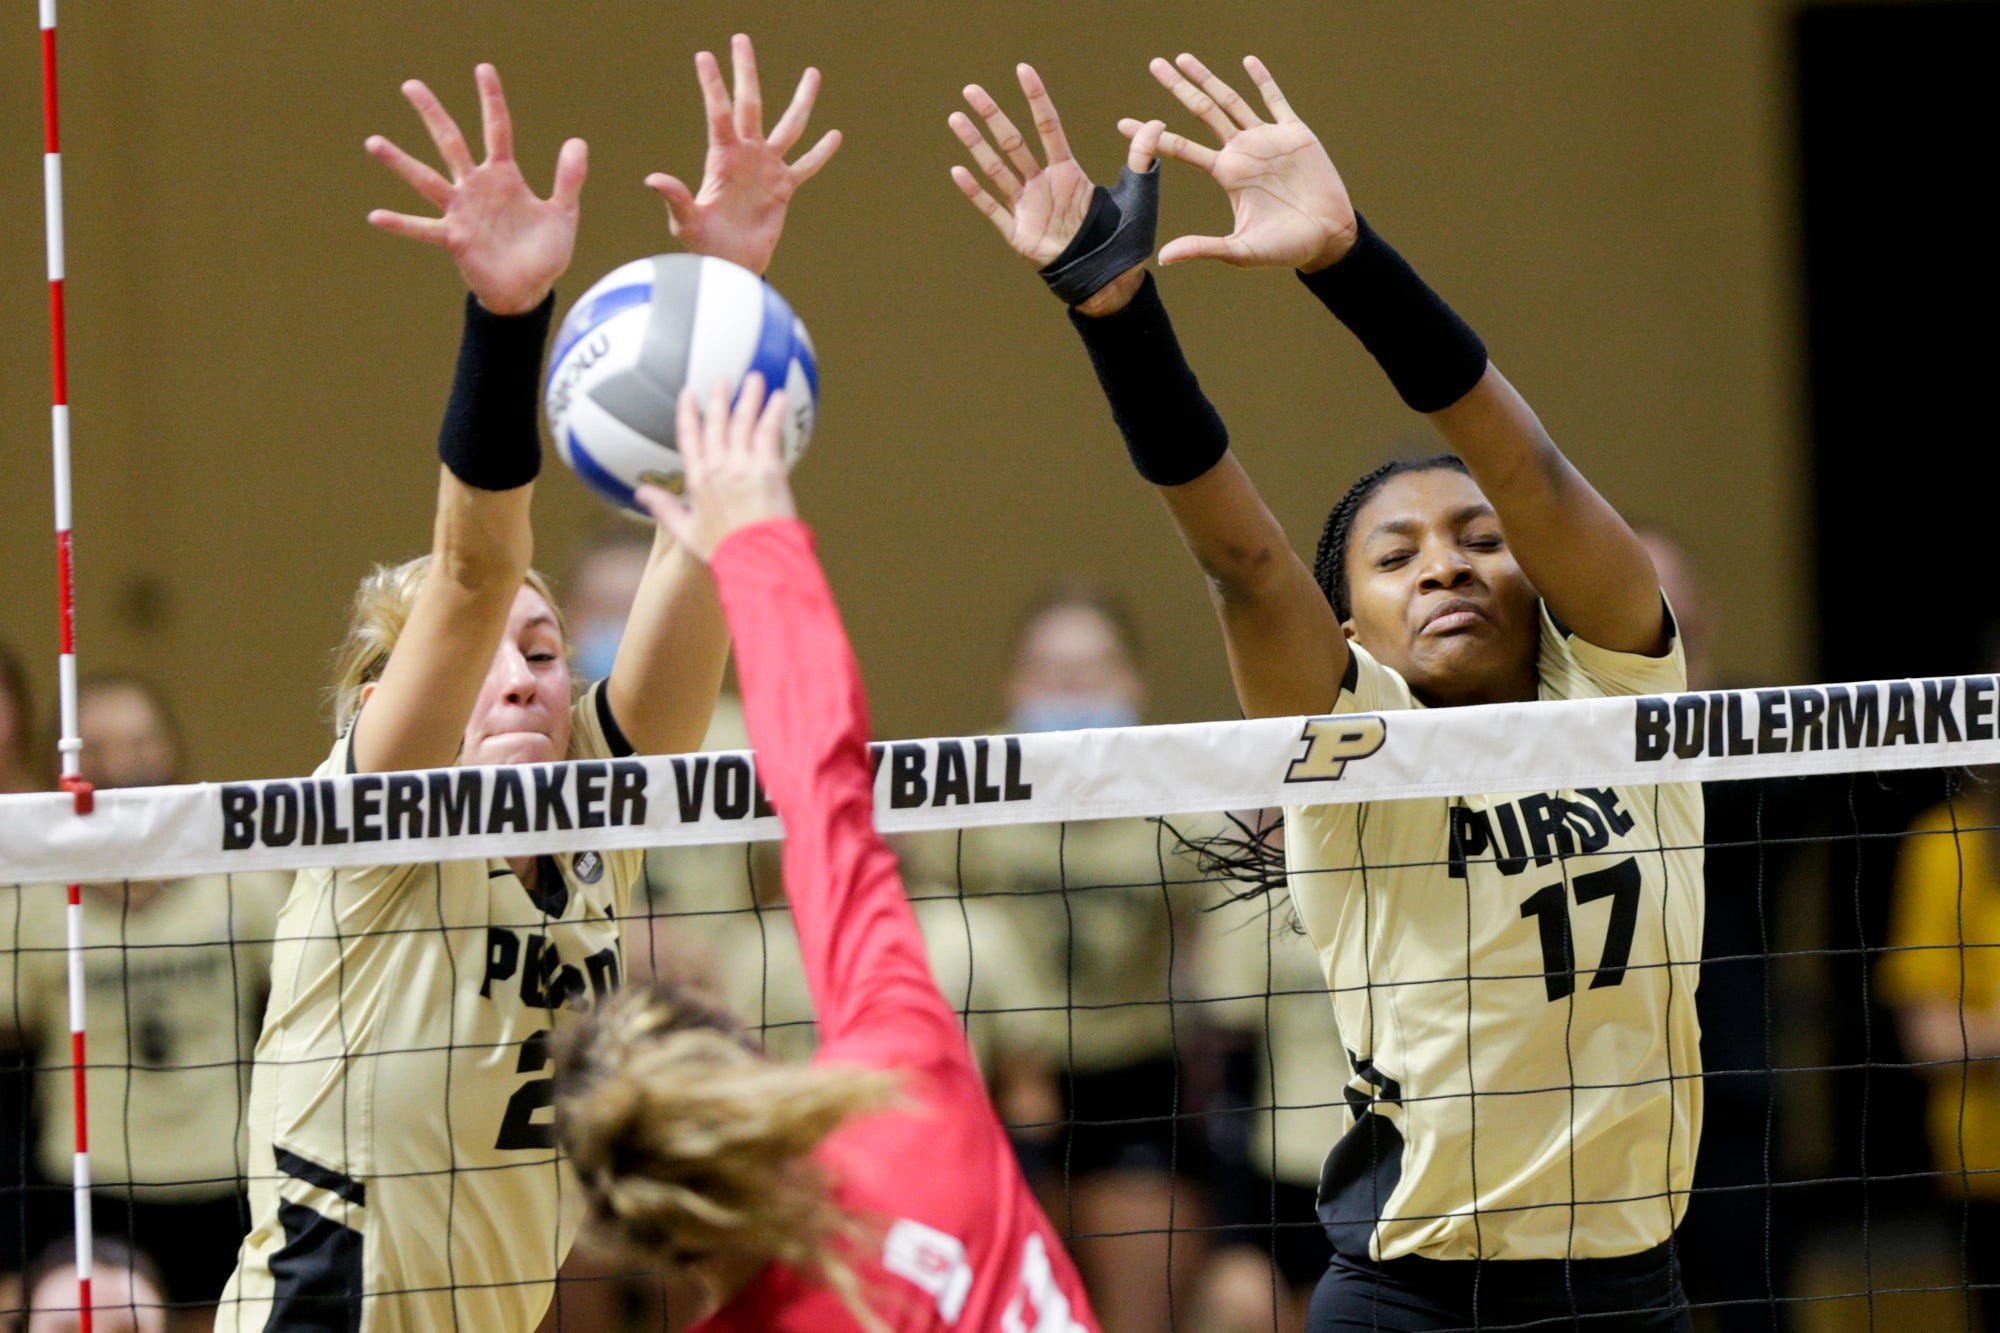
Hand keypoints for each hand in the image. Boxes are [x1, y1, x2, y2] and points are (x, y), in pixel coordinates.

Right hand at [366, 64, 586, 313]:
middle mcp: (477, 187)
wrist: (529, 290)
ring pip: (426, 179)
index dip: (492, 99)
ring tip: (373, 141)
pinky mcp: (455, 238)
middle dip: (433, 114)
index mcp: (504, 177)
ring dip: (401, 162)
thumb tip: (577, 140)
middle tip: (410, 84)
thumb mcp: (563, 214)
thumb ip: (569, 179)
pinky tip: (376, 216)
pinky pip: (423, 228)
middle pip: (451, 142)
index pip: (497, 129)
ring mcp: (462, 211)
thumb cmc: (544, 252)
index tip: (483, 68)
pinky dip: (401, 223)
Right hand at [634, 374, 794, 562]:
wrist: (754, 558)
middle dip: (719, 398)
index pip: (689, 438)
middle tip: (723, 379)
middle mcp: (717, 467)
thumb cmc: (723, 550)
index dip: (688, 413)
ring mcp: (742, 465)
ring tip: (755, 378)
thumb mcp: (687, 531)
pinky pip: (769, 432)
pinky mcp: (767, 468)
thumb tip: (640, 494)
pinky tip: (778, 397)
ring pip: (743, 421)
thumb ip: (664, 508)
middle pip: (717, 423)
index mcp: (697, 480)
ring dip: (749, 397)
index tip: (688, 393)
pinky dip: (773, 413)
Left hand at [647, 34, 841, 276]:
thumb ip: (676, 199)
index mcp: (722, 158)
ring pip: (789, 126)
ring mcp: (766, 168)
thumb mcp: (687, 223)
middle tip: (740, 38)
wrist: (730, 267)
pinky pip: (807, 165)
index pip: (719, 113)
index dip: (713, 85)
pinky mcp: (783, 188)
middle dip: (746, 72)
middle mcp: (746, 155)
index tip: (704, 55)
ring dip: (801, 100)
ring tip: (813, 72)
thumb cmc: (704, 247)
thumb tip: (652, 178)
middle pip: (751, 104)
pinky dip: (821, 152)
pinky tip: (834, 134)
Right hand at [950, 64, 1161, 268]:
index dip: (1036, 98)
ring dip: (975, 144)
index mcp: (1067, 172)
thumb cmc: (1125, 238)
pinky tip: (957, 170)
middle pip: (1012, 141)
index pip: (1047, 126)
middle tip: (971, 89)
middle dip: (992, 115)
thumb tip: (1157, 122)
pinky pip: (992, 209)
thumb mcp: (1137, 193)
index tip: (1022, 70)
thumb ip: (1141, 157)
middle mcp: (1042, 185)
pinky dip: (975, 192)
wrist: (1110, 279)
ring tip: (956, 118)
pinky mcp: (1019, 233)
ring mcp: (1028, 208)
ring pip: (996, 168)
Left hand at [1120, 53, 1354, 272]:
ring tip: (1184, 58)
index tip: (1123, 124)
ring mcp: (1267, 139)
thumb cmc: (1284, 248)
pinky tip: (1248, 61)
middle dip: (1178, 88)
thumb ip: (1202, 248)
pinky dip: (1263, 80)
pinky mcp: (1295, 133)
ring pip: (1231, 100)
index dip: (1153, 137)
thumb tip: (1162, 258)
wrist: (1328, 238)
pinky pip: (1276, 100)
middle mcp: (1241, 151)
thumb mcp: (1239, 250)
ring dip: (1209, 78)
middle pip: (1202, 111)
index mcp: (1227, 174)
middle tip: (1154, 65)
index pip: (1181, 149)